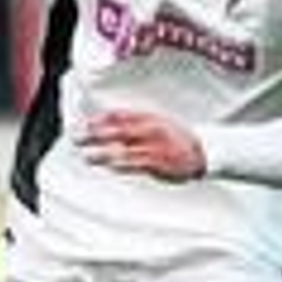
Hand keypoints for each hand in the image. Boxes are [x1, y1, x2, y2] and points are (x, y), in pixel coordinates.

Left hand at [78, 108, 205, 180]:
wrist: (203, 151)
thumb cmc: (176, 138)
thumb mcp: (157, 122)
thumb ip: (135, 122)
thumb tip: (107, 124)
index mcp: (149, 118)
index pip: (120, 115)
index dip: (100, 119)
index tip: (85, 123)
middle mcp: (150, 130)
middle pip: (117, 131)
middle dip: (95, 135)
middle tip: (78, 138)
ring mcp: (154, 147)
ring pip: (125, 149)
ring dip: (104, 154)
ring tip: (88, 157)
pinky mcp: (158, 162)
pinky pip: (137, 164)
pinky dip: (122, 165)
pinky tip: (111, 166)